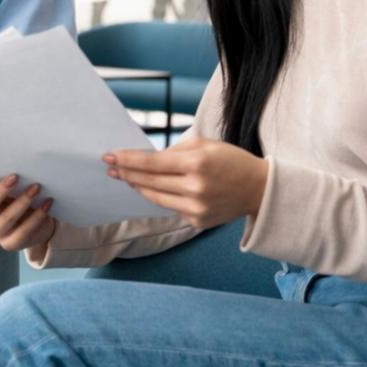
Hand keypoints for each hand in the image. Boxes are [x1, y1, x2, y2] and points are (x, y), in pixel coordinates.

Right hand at [0, 165, 56, 252]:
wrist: (35, 223)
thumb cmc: (18, 197)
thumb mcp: (11, 188)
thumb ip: (7, 178)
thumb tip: (19, 160)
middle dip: (1, 190)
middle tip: (15, 177)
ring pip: (7, 219)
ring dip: (22, 202)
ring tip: (36, 188)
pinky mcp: (10, 244)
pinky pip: (23, 231)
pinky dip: (37, 217)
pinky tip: (46, 204)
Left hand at [105, 136, 266, 230]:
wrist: (258, 188)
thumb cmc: (230, 161)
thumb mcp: (204, 145)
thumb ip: (174, 152)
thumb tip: (146, 160)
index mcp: (197, 163)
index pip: (151, 163)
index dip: (127, 160)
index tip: (109, 157)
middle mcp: (195, 188)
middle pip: (149, 181)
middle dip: (127, 174)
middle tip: (110, 168)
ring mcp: (196, 208)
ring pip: (155, 198)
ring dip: (138, 187)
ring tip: (125, 178)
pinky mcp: (197, 221)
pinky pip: (170, 207)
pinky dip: (159, 197)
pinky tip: (150, 189)